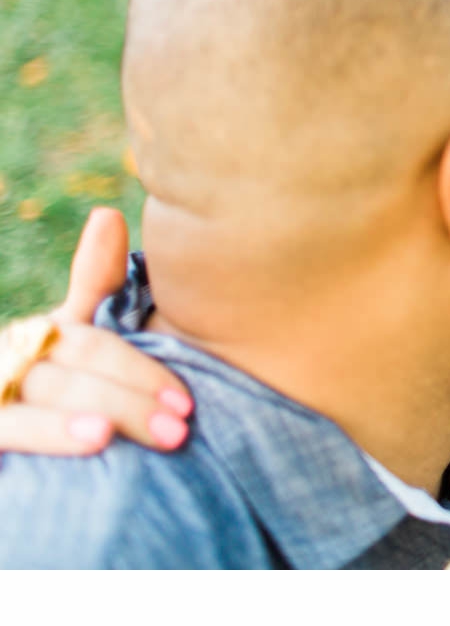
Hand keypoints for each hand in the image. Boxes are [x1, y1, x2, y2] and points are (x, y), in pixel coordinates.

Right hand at [0, 209, 192, 458]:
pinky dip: (52, 431)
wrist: (21, 479)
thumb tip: (105, 214)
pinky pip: (10, 427)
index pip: (89, 339)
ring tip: (159, 433)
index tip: (187, 402)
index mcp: (42, 338)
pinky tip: (96, 441)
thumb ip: (94, 286)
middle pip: (73, 363)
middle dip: (133, 393)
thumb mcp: (81, 348)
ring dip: (106, 409)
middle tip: (183, 426)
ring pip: (48, 391)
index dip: (139, 368)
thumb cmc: (60, 403)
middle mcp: (13, 354)